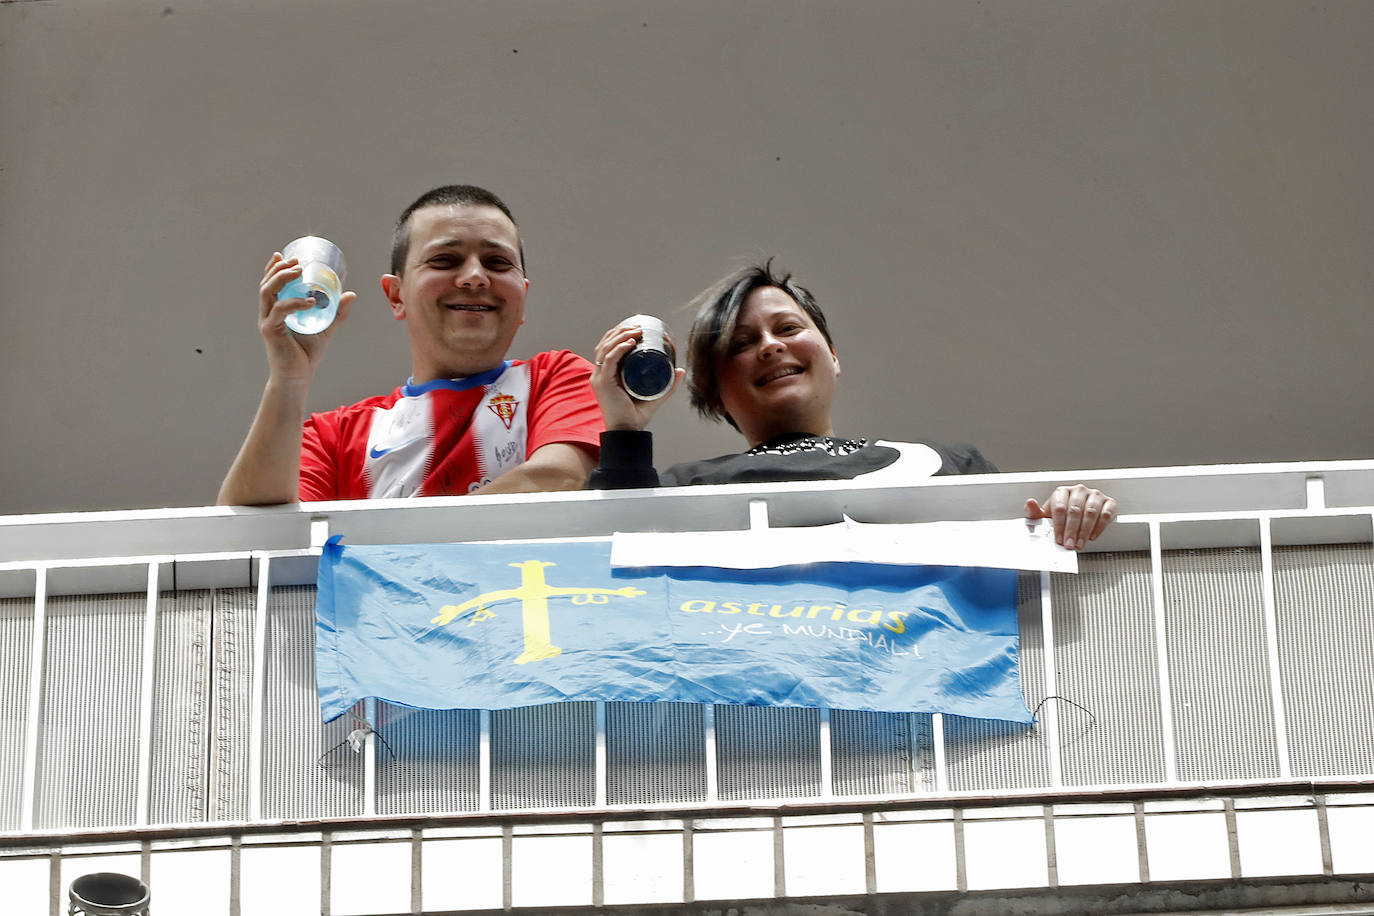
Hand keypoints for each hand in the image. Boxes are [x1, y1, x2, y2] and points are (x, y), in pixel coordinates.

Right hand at [257, 252, 355, 384]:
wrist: (298, 376)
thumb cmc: (307, 352)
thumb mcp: (325, 327)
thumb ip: (336, 312)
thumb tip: (351, 293)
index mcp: (276, 309)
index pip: (269, 283)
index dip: (273, 267)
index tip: (283, 254)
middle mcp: (268, 312)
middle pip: (266, 283)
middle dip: (279, 268)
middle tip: (297, 262)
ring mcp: (267, 321)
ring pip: (267, 292)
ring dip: (281, 278)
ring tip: (299, 271)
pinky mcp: (270, 331)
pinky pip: (280, 311)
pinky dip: (294, 303)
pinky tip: (310, 301)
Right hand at [589, 323, 684, 430]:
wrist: (628, 432)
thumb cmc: (636, 416)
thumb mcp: (655, 395)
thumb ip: (668, 384)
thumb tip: (681, 369)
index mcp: (606, 373)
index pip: (607, 346)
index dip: (619, 333)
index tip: (637, 327)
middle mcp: (599, 373)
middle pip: (605, 343)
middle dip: (621, 330)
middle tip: (640, 326)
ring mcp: (599, 378)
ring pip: (606, 348)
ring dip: (621, 336)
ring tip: (638, 331)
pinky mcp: (602, 383)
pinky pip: (609, 361)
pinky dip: (618, 349)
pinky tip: (630, 343)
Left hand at [1024, 485, 1117, 550]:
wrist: (1077, 515)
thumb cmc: (1061, 515)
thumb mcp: (1045, 515)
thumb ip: (1034, 512)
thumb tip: (1030, 503)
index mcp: (1062, 492)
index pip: (1060, 507)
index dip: (1059, 525)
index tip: (1058, 538)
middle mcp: (1079, 491)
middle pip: (1075, 510)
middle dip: (1072, 531)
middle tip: (1070, 544)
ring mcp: (1095, 495)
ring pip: (1091, 512)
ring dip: (1085, 531)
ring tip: (1080, 543)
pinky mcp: (1109, 502)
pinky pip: (1106, 513)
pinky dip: (1100, 526)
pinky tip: (1092, 536)